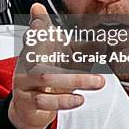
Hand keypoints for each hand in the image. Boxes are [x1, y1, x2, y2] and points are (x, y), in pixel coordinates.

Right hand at [8, 3, 104, 128]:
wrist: (29, 107)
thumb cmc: (46, 77)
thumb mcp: (64, 59)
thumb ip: (84, 48)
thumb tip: (104, 41)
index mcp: (35, 48)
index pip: (35, 33)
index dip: (38, 26)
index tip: (43, 21)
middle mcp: (27, 62)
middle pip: (40, 51)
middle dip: (61, 46)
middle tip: (95, 48)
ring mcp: (25, 81)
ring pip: (45, 76)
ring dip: (75, 79)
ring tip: (98, 81)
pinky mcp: (27, 101)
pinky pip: (42, 100)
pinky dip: (62, 100)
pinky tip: (78, 99)